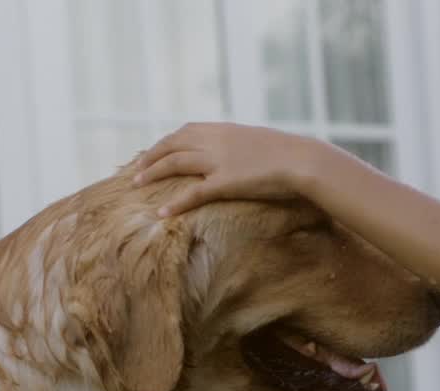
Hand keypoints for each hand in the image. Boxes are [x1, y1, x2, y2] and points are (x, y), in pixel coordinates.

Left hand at [134, 122, 320, 216]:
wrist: (303, 159)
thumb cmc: (289, 154)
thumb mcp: (259, 143)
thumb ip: (241, 146)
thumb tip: (236, 154)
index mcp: (224, 129)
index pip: (185, 131)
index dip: (165, 142)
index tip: (154, 152)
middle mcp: (216, 140)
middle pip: (172, 144)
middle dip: (151, 156)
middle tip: (136, 169)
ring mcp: (219, 160)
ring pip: (175, 162)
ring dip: (152, 172)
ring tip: (136, 184)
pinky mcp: (226, 181)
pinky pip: (193, 193)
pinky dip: (175, 203)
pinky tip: (162, 213)